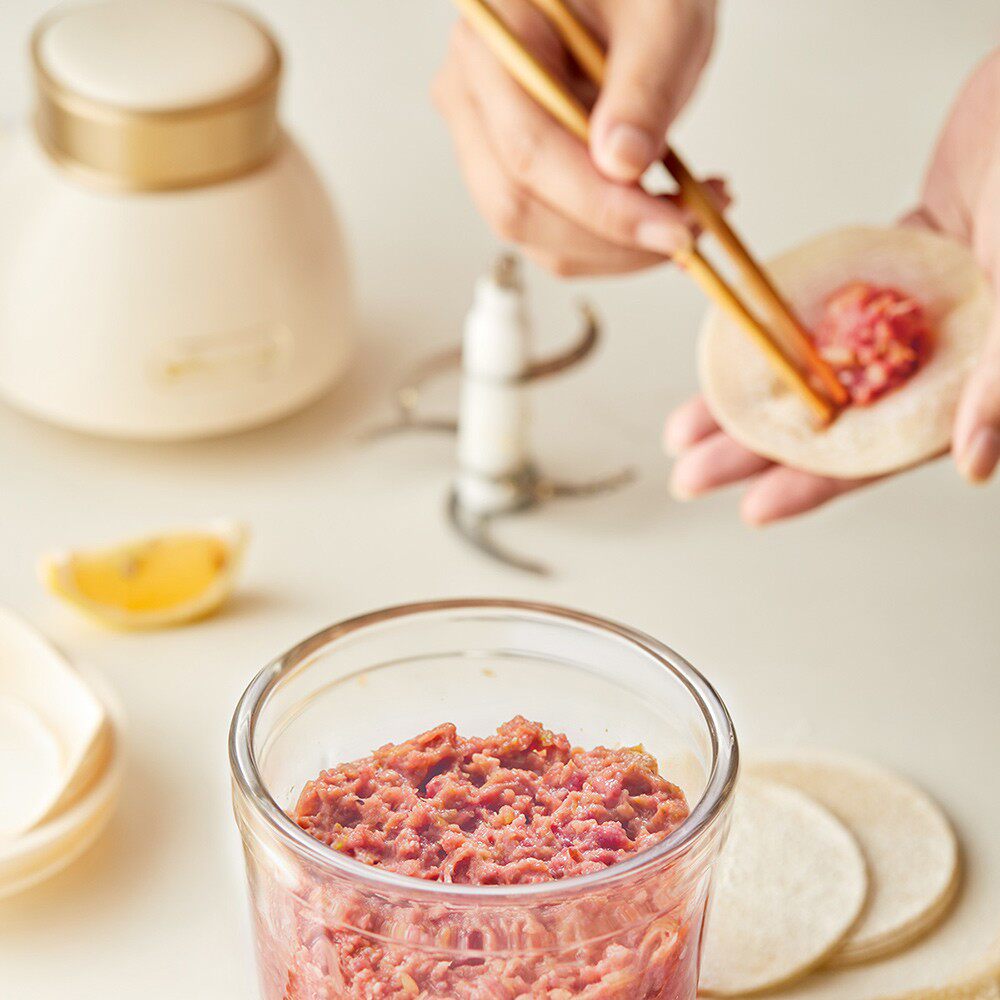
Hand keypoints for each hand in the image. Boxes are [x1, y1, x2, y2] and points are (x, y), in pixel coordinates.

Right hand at [433, 0, 717, 275]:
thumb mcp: (662, 16)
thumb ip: (644, 86)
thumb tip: (622, 167)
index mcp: (491, 44)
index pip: (529, 151)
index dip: (601, 205)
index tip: (673, 230)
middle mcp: (469, 97)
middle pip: (517, 206)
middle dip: (608, 237)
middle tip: (690, 229)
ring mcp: (481, 140)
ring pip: (531, 232)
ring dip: (613, 248)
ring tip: (687, 216)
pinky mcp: (509, 171)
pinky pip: (548, 232)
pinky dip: (608, 241)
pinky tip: (660, 212)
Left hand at [665, 49, 999, 524]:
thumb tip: (969, 464)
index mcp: (975, 374)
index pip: (885, 451)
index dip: (818, 484)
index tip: (753, 509)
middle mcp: (941, 352)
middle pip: (835, 420)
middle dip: (757, 450)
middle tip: (690, 474)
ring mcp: (912, 309)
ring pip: (819, 368)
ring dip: (752, 394)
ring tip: (686, 425)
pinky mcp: (890, 264)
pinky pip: (820, 309)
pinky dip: (775, 328)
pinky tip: (729, 349)